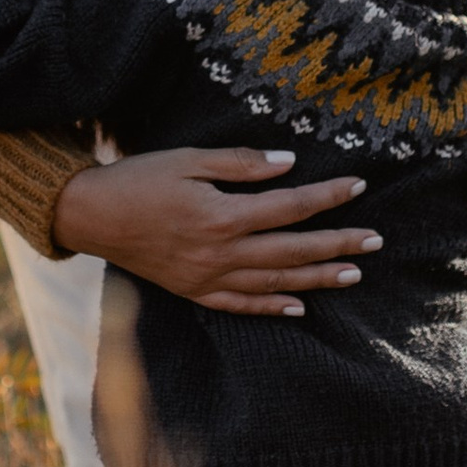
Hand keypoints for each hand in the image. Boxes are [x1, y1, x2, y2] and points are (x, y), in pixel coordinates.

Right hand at [52, 143, 383, 316]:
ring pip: (274, 282)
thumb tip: (289, 164)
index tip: (359, 186)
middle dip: (338, 245)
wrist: (90, 215)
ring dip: (317, 279)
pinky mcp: (193, 290)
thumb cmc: (139, 178)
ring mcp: (207, 277)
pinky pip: (240, 305)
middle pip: (293, 251)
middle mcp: (220, 252)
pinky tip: (299, 307)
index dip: (327, 197)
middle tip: (375, 240)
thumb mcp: (189, 158)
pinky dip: (272, 307)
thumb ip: (241, 164)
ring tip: (353, 273)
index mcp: (222, 215)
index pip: (290, 207)